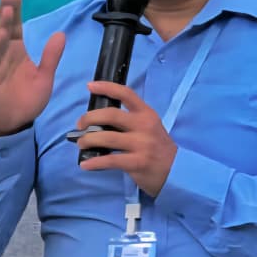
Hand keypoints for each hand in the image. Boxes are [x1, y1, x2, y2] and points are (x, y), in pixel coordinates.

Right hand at [0, 0, 65, 139]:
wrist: (11, 122)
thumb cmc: (27, 100)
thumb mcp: (44, 78)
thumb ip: (51, 57)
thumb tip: (61, 34)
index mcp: (17, 52)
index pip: (16, 27)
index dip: (16, 11)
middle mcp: (6, 54)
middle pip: (6, 28)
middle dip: (7, 11)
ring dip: (3, 24)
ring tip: (7, 8)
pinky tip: (3, 33)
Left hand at [75, 81, 176, 196]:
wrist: (177, 170)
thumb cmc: (158, 147)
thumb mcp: (149, 127)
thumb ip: (130, 120)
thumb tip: (99, 119)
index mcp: (146, 114)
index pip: (126, 94)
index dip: (107, 87)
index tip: (90, 86)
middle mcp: (144, 126)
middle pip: (111, 115)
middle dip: (89, 118)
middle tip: (80, 125)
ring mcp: (141, 144)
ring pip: (107, 137)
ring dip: (88, 140)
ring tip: (81, 143)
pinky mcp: (137, 162)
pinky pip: (110, 160)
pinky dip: (94, 162)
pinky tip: (85, 164)